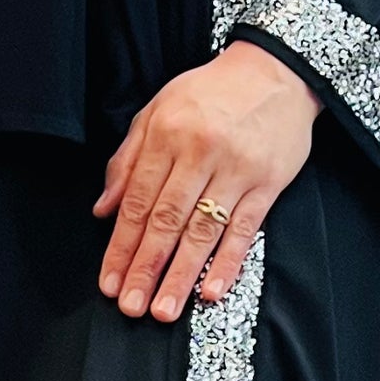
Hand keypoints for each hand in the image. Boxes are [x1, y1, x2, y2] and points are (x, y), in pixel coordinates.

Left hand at [94, 41, 320, 320]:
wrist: (276, 71)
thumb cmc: (212, 92)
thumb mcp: (159, 109)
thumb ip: (128, 159)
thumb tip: (104, 210)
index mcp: (167, 135)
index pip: (137, 201)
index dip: (121, 246)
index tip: (110, 281)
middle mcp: (199, 153)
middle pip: (166, 221)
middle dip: (145, 268)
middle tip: (131, 306)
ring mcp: (236, 169)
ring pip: (202, 231)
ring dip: (181, 275)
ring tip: (165, 309)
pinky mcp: (268, 182)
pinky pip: (244, 229)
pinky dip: (227, 262)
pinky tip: (211, 291)